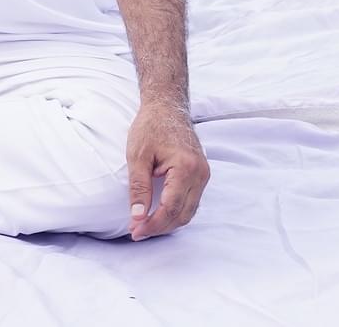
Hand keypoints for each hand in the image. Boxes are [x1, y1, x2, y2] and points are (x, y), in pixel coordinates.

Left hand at [125, 98, 208, 240]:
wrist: (167, 107)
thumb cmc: (151, 127)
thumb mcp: (137, 156)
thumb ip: (138, 188)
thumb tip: (137, 217)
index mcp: (185, 168)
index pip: (170, 208)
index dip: (152, 224)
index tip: (134, 231)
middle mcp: (200, 173)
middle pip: (182, 214)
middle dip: (159, 227)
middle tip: (136, 232)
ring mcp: (203, 174)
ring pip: (189, 211)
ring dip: (168, 222)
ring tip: (145, 225)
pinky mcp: (201, 174)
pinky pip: (191, 202)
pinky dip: (176, 212)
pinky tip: (158, 214)